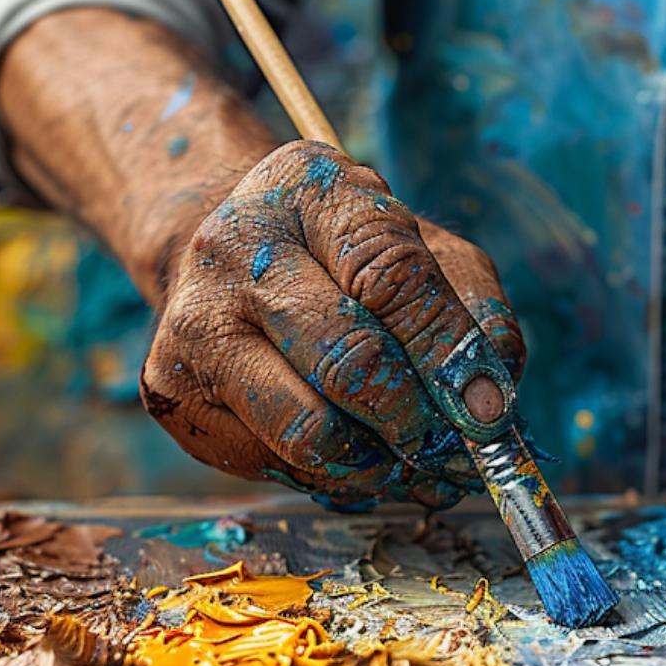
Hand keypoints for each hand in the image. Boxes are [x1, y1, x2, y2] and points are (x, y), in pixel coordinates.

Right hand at [140, 141, 524, 509]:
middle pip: (349, 361)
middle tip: (452, 453)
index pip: (390, 275)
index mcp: (311, 191)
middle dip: (417, 422)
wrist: (227, 262)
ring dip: (377, 464)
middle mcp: (236, 249)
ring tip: (403, 459)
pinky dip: (330, 474)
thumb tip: (493, 404)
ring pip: (308, 431)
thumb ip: (471, 309)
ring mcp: (193, 324)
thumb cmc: (345, 260)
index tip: (490, 413)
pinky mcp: (172, 393)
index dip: (449, 352)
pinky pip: (274, 464)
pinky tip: (346, 450)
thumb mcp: (421, 248)